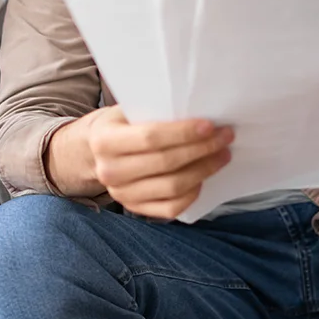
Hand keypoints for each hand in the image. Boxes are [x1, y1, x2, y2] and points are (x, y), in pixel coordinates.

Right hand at [78, 107, 233, 218]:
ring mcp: (121, 194)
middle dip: (201, 149)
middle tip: (225, 137)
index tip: (210, 126)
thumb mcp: (125, 110)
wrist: (93, 153)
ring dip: (204, 170)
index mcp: (104, 141)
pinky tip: (203, 177)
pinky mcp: (134, 209)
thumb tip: (197, 110)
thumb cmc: (119, 125)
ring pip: (172, 187)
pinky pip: (171, 208)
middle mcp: (109, 171)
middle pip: (166, 163)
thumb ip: (152, 110)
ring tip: (222, 154)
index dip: (183, 133)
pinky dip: (192, 193)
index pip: (150, 138)